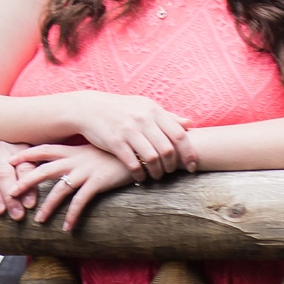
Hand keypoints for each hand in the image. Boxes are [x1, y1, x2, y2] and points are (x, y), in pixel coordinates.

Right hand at [0, 141, 33, 219]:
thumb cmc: (8, 171)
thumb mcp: (21, 172)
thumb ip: (29, 184)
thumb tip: (31, 205)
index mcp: (17, 152)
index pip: (24, 168)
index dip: (27, 187)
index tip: (29, 205)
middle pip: (5, 172)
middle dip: (10, 195)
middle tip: (15, 214)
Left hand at [9, 142, 132, 232]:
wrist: (138, 149)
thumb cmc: (116, 152)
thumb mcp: (94, 151)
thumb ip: (80, 156)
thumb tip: (68, 164)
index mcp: (72, 151)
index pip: (43, 149)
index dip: (26, 154)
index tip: (9, 160)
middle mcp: (75, 160)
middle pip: (44, 169)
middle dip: (26, 181)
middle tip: (10, 193)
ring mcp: (85, 171)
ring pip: (59, 189)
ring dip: (47, 206)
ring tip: (38, 220)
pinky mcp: (97, 182)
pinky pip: (80, 201)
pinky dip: (72, 215)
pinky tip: (67, 228)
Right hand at [67, 92, 197, 178]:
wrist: (90, 108)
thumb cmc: (122, 109)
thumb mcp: (144, 107)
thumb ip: (168, 116)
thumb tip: (190, 124)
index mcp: (152, 109)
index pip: (179, 134)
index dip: (189, 153)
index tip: (193, 166)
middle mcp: (142, 119)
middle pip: (167, 149)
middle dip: (173, 166)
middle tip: (171, 172)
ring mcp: (128, 130)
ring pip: (153, 159)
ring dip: (158, 173)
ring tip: (156, 176)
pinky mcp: (115, 142)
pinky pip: (134, 164)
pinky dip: (140, 175)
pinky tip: (140, 177)